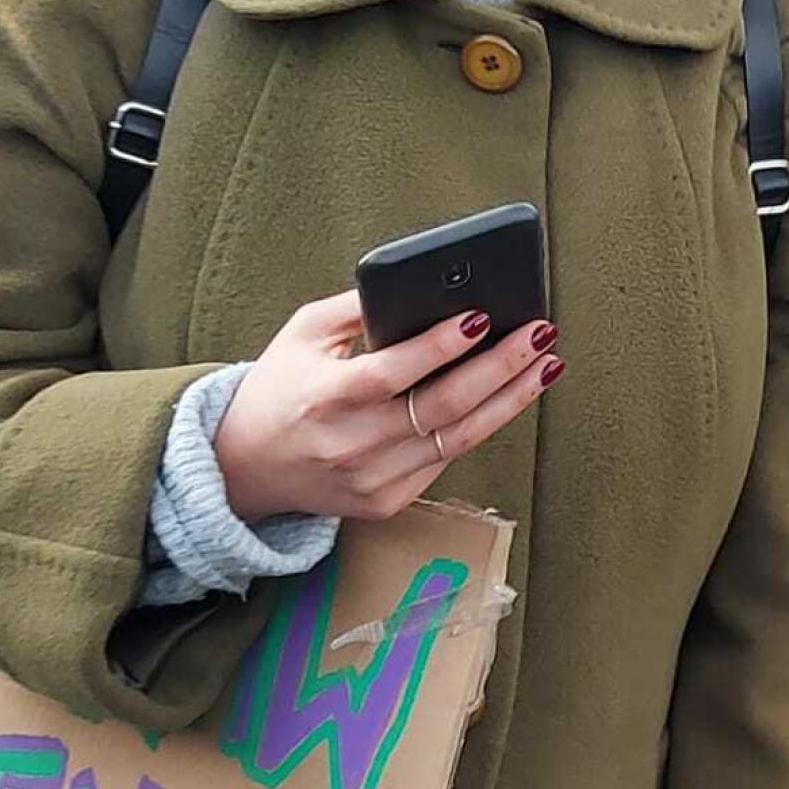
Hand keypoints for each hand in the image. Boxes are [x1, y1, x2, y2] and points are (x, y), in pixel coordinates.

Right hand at [213, 290, 561, 523]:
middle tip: (542, 332)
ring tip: (547, 363)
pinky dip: (483, 425)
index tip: (484, 316)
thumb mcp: (302, 335)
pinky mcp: (386, 502)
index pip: (393, 371)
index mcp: (323, 397)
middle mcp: (350, 444)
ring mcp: (371, 479)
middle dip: (501, 366)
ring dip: (511, 398)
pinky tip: (512, 396)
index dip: (441, 345)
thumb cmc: (280, 388)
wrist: (241, 467)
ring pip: (458, 437)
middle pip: (442, 405)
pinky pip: (447, 459)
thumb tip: (423, 285)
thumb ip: (357, 307)